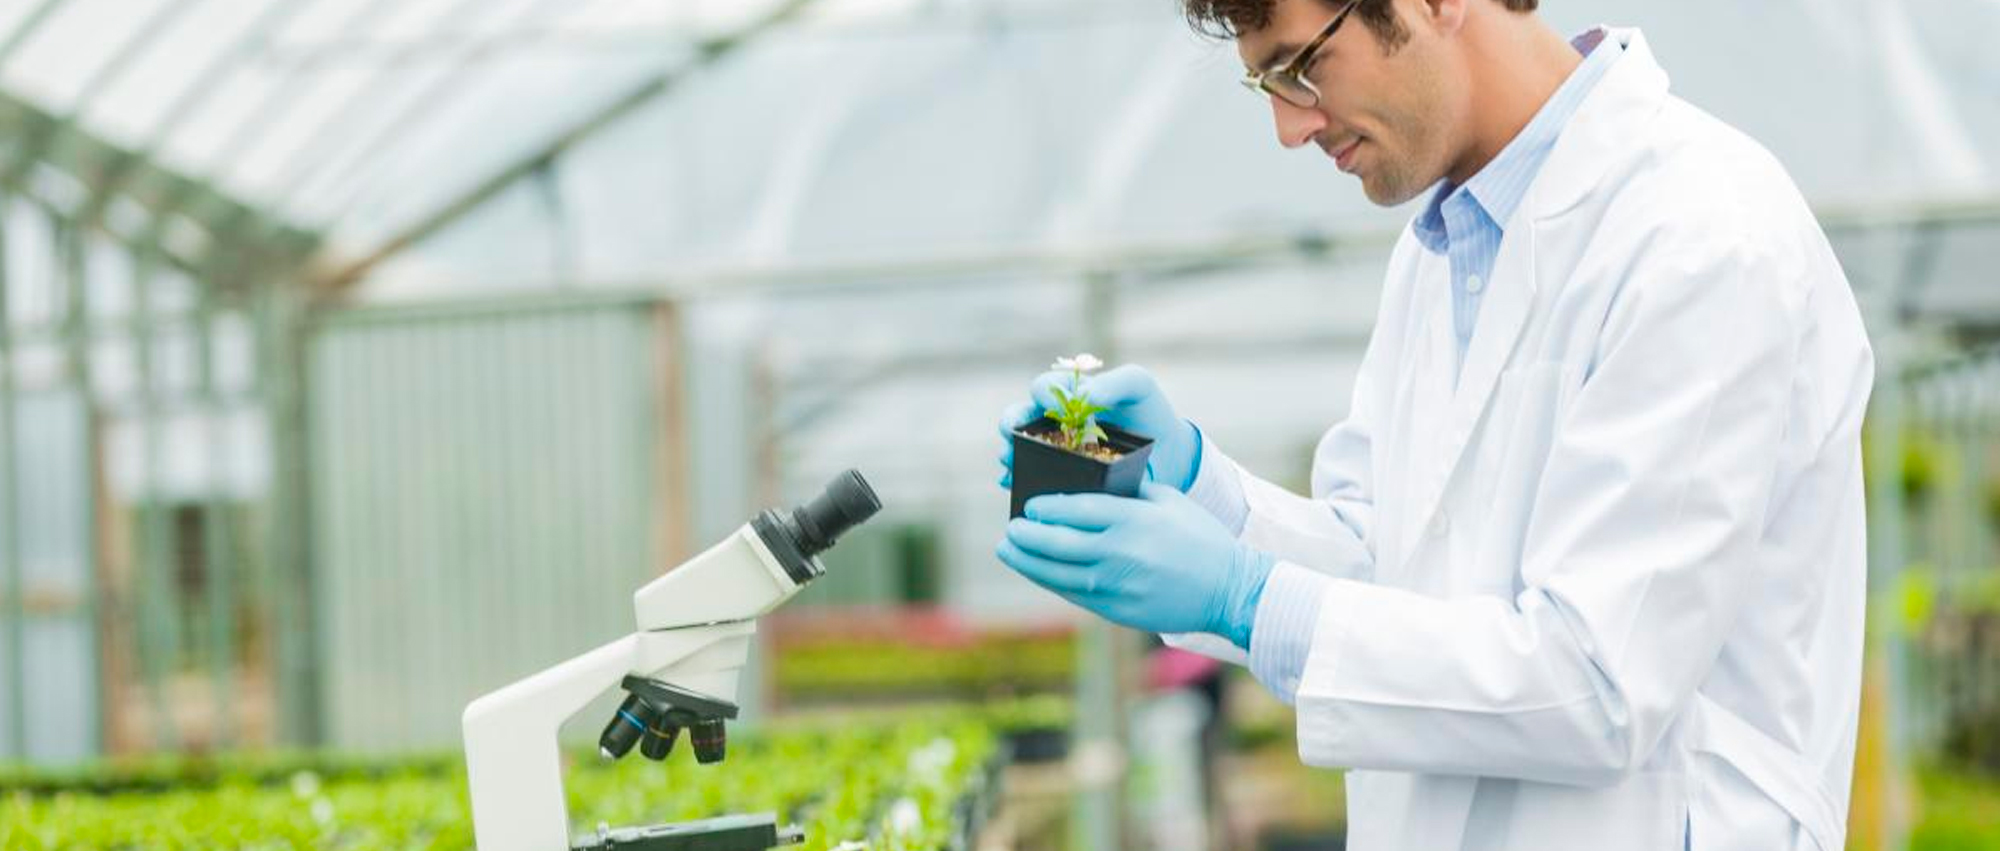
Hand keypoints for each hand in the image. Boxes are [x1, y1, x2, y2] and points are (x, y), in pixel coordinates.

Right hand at [994, 364, 1200, 489]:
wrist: (1170, 455)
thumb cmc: (1149, 412)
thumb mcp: (1138, 386)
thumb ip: (1116, 381)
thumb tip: (1089, 395)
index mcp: (1067, 395)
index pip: (1042, 388)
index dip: (1042, 395)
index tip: (1052, 405)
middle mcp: (1052, 422)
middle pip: (1018, 419)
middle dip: (1010, 426)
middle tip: (1011, 437)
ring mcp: (1053, 452)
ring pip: (1018, 451)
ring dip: (1009, 456)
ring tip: (1010, 465)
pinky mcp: (1059, 480)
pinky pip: (1031, 480)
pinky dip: (1018, 482)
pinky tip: (1014, 486)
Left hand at [997, 482, 1274, 648]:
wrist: (1228, 590)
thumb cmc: (1200, 539)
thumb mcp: (1170, 501)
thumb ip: (1131, 490)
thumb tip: (1093, 481)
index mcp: (1133, 519)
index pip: (1076, 510)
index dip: (1047, 508)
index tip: (1029, 505)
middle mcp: (1120, 552)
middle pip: (1058, 542)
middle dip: (1027, 535)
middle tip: (1011, 528)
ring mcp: (1116, 584)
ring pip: (1058, 572)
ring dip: (1027, 561)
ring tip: (1008, 548)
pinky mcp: (1116, 610)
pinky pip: (1073, 593)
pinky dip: (1050, 581)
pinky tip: (1036, 570)